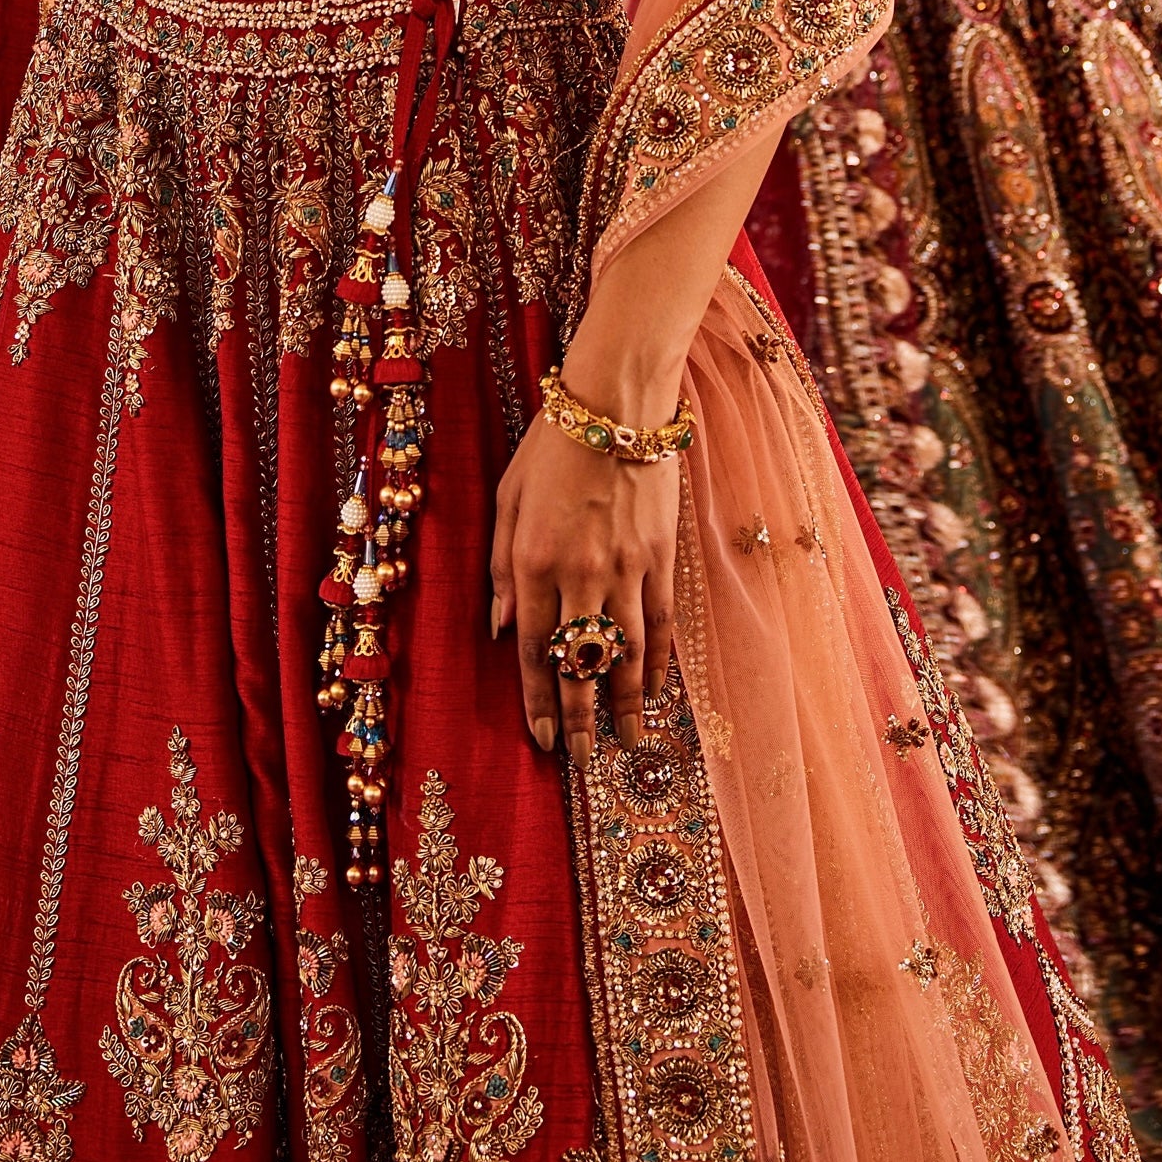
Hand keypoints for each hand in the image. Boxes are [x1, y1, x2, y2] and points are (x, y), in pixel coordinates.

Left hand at [489, 417, 676, 765]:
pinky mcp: (660, 557)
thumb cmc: (551, 445)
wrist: (616, 402)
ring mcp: (625, 568)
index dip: (538, 701)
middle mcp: (579, 574)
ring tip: (625, 742)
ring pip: (626, 655)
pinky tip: (655, 691)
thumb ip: (501, 567)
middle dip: (581, 718)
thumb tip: (500, 628)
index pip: (533, 651)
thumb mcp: (507, 498)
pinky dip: (658, 663)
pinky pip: (660, 623)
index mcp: (533, 562)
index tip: (544, 739)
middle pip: (580, 665)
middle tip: (584, 758)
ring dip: (625, 705)